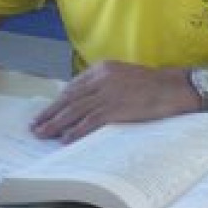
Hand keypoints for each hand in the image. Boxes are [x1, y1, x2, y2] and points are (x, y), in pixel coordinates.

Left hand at [31, 61, 194, 142]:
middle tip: (35, 125)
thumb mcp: (122, 76)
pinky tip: (65, 138)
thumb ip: (103, 85)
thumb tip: (84, 101)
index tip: (46, 112)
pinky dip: (75, 131)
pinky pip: (90, 121)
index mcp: (101, 69)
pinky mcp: (115, 108)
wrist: (172, 88)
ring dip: (56, 124)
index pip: (72, 87)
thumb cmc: (150, 84)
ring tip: (43, 133)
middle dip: (50, 113)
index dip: (57, 101)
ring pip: (74, 110)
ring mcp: (107, 93)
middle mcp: (101, 78)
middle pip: (69, 98)